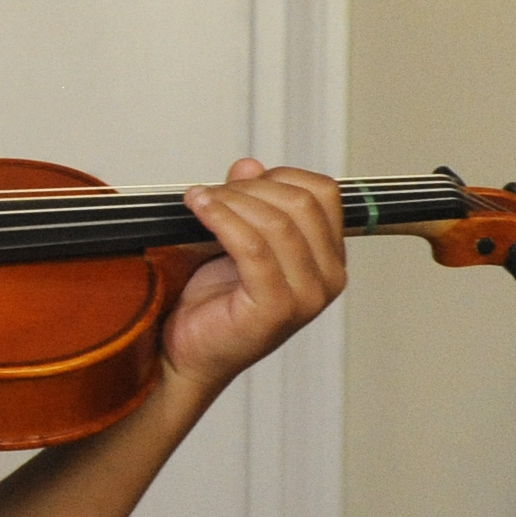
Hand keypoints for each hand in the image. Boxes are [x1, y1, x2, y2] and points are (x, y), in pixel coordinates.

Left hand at [164, 159, 345, 399]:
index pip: (323, 193)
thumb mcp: (234, 239)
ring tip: (198, 200)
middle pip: (301, 203)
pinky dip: (222, 219)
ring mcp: (306, 297)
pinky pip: (252, 248)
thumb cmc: (212, 303)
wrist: (187, 352)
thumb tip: (250, 165)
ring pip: (278, 223)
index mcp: (328, 258)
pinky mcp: (275, 309)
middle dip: (250, 188)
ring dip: (231, 201)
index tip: (239, 182)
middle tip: (211, 193)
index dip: (278, 176)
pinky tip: (199, 209)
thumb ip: (248, 201)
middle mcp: (328, 278)